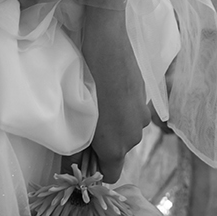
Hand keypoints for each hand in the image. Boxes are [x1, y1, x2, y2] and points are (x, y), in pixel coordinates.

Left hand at [80, 0, 150, 183]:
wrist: (106, 39)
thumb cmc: (86, 77)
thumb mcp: (77, 116)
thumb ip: (77, 146)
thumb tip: (72, 167)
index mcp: (117, 145)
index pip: (110, 177)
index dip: (94, 172)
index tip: (80, 160)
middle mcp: (134, 135)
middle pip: (117, 153)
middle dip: (101, 147)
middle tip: (82, 129)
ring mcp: (142, 115)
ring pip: (125, 132)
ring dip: (112, 127)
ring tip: (95, 107)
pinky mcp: (144, 97)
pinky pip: (131, 114)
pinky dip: (120, 111)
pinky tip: (107, 94)